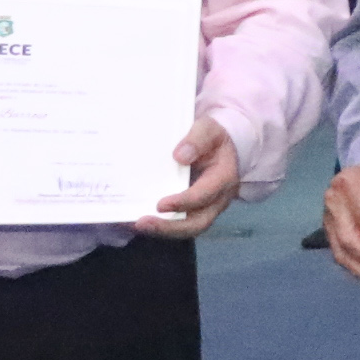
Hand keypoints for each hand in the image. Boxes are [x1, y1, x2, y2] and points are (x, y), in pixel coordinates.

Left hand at [146, 116, 241, 237]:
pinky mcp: (193, 210)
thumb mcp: (208, 129)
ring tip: (136, 224)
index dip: (183, 202)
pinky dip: (159, 225)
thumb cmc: (214, 137)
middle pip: (198, 223)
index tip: (160, 204)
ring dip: (162, 230)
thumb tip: (180, 156)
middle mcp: (217, 199)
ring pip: (187, 228)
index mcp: (223, 178)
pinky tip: (136, 220)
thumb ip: (197, 139)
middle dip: (169, 227)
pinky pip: (178, 223)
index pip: (204, 196)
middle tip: (143, 223)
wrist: (223, 146)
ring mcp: (206, 208)